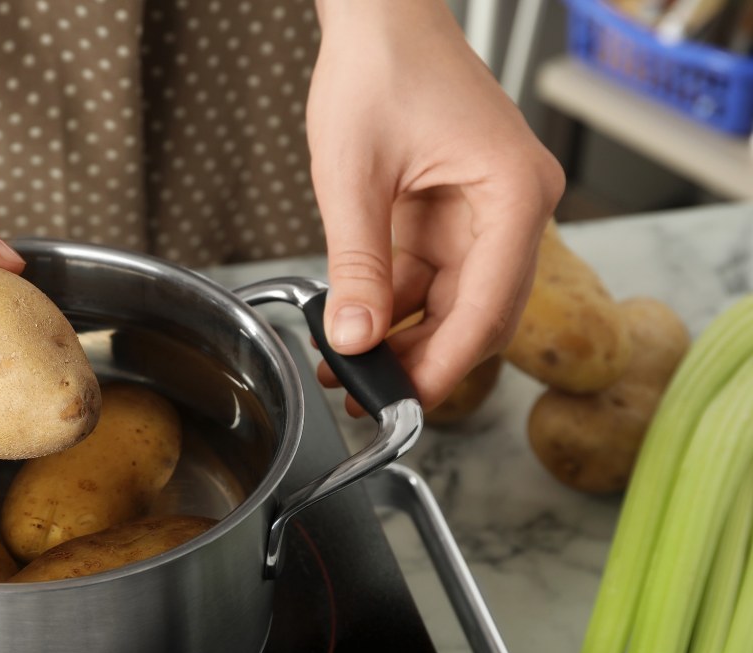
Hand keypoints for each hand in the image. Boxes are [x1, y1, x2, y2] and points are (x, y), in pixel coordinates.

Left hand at [307, 0, 563, 414]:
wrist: (378, 17)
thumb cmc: (379, 67)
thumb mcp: (354, 177)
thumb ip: (357, 266)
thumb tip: (354, 339)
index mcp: (514, 193)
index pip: (490, 306)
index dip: (445, 365)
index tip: (404, 404)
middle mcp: (515, 207)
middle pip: (478, 312)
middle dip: (422, 360)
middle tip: (365, 395)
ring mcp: (488, 211)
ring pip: (453, 301)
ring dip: (403, 337)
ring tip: (347, 370)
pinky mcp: (457, 212)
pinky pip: (433, 275)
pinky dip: (396, 305)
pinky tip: (357, 329)